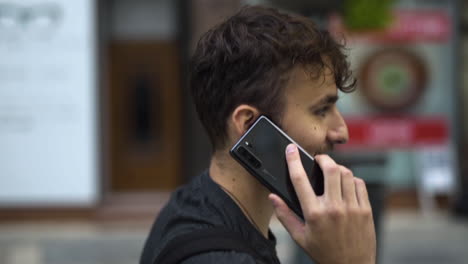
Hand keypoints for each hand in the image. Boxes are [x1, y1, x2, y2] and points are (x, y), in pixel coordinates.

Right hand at [269, 144, 375, 263]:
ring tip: (332, 173)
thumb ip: (284, 215)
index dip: (293, 161)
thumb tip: (273, 197)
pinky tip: (345, 185)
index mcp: (314, 214)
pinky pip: (359, 184)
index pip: (300, 180)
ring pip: (346, 174)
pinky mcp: (365, 210)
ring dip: (337, 168)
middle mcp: (334, 208)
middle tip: (318, 160)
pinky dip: (351, 180)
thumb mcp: (300, 237)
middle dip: (322, 159)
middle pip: (330, 169)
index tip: (291, 149)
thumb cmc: (324, 253)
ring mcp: (352, 208)